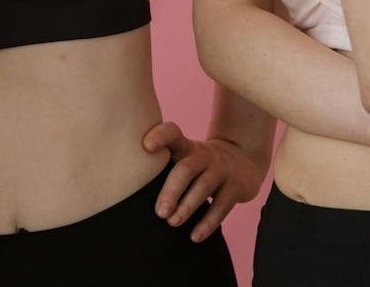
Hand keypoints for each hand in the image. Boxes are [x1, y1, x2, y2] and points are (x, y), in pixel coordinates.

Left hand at [141, 122, 267, 241]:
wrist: (242, 161)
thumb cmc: (199, 164)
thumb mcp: (184, 155)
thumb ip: (161, 164)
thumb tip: (128, 190)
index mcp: (186, 147)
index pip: (173, 133)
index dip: (160, 136)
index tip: (146, 146)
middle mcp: (204, 155)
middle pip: (186, 169)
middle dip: (172, 191)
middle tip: (160, 212)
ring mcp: (222, 170)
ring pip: (204, 187)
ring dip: (187, 207)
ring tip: (172, 222)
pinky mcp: (236, 187)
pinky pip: (222, 206)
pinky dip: (207, 223)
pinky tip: (194, 236)